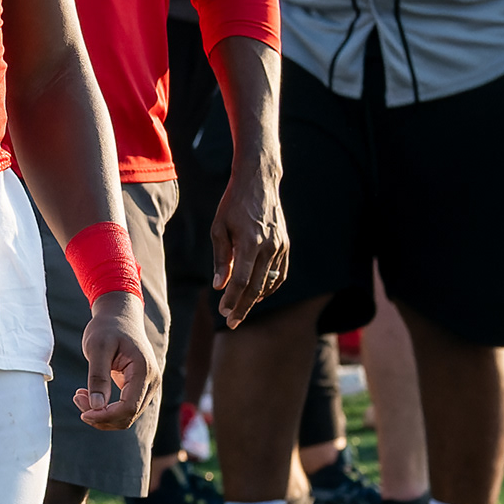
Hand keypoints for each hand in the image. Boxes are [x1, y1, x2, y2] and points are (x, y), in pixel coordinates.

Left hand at [74, 290, 152, 429]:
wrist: (119, 316)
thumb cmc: (107, 328)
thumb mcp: (97, 347)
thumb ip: (98, 377)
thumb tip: (96, 406)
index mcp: (143, 371)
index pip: (128, 408)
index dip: (105, 416)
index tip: (83, 412)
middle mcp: (151, 382)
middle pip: (128, 416)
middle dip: (101, 416)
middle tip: (77, 398)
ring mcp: (147, 386)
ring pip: (126, 416)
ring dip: (102, 414)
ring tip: (80, 396)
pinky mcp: (139, 388)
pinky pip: (124, 408)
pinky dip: (106, 408)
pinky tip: (89, 395)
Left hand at [211, 150, 288, 327]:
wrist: (259, 181)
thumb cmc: (233, 203)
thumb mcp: (219, 227)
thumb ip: (221, 258)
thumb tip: (219, 285)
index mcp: (249, 241)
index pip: (242, 280)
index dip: (233, 299)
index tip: (223, 312)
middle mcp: (268, 246)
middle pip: (257, 287)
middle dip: (243, 307)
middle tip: (232, 322)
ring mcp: (280, 245)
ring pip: (270, 282)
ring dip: (256, 298)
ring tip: (241, 308)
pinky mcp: (285, 244)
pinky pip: (279, 272)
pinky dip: (269, 286)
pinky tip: (258, 293)